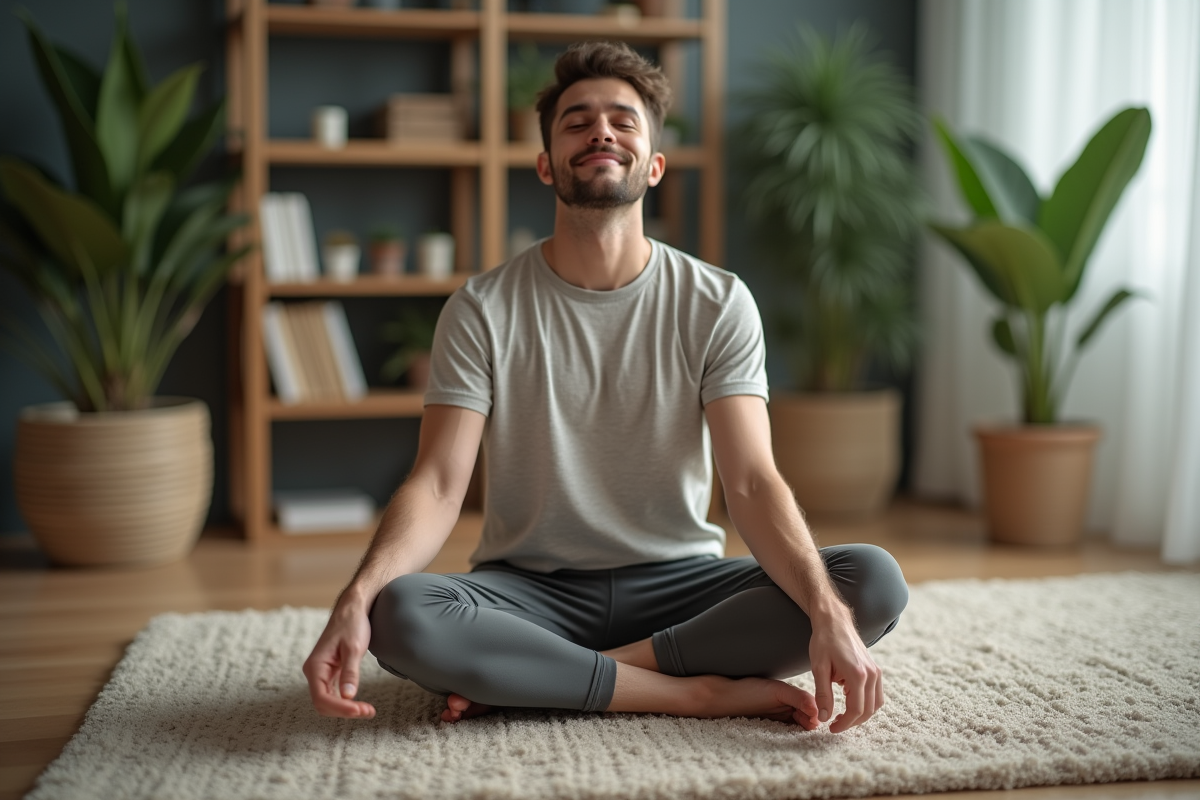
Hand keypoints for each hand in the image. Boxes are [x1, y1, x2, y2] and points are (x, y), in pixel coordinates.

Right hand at [302, 601, 376, 718]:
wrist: (352, 608)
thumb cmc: (352, 624)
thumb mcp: (354, 648)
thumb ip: (350, 672)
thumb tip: (348, 696)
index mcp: (315, 666)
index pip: (322, 698)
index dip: (340, 708)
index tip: (360, 710)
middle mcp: (314, 672)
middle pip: (323, 703)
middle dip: (344, 711)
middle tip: (369, 711)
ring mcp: (321, 673)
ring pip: (328, 701)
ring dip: (345, 709)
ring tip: (368, 710)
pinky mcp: (329, 673)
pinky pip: (333, 694)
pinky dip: (345, 702)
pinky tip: (359, 704)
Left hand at [808, 608, 882, 732]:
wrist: (834, 621)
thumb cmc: (824, 642)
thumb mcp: (818, 668)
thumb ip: (823, 694)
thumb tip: (824, 718)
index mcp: (858, 675)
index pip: (856, 710)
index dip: (844, 724)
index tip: (831, 728)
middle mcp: (872, 674)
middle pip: (868, 711)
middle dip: (852, 722)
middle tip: (835, 725)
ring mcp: (876, 671)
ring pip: (875, 704)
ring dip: (861, 714)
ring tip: (842, 716)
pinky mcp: (875, 669)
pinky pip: (876, 694)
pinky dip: (865, 703)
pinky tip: (848, 701)